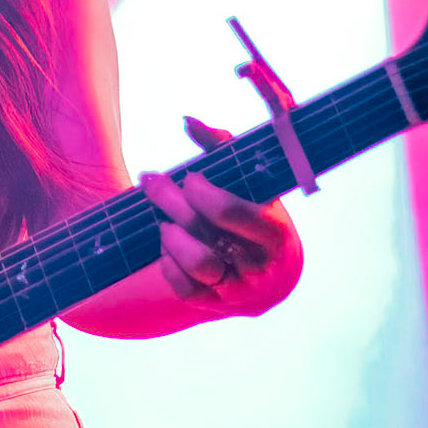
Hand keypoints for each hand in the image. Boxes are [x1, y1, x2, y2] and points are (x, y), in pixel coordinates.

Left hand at [139, 117, 302, 317]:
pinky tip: (168, 244)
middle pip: (206, 234)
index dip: (201, 192)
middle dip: (171, 202)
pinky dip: (169, 262)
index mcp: (275, 234)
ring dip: (171, 238)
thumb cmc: (257, 213)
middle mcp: (260, 267)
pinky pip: (184, 288)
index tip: (189, 177)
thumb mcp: (251, 181)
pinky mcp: (216, 306)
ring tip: (163, 221)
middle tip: (152, 182)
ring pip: (196, 265)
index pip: (230, 213)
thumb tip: (187, 120)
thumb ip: (221, 147)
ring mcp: (239, 291)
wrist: (273, 274)